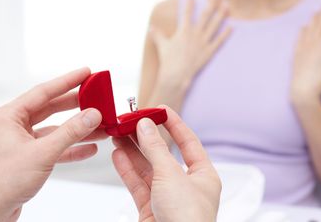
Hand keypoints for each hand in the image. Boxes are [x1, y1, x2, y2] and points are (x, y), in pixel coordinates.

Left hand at [0, 67, 107, 221]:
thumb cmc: (3, 182)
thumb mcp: (43, 153)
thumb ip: (70, 132)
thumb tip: (91, 115)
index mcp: (10, 116)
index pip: (44, 91)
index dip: (67, 81)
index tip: (86, 73)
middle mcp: (15, 125)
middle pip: (51, 107)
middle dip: (76, 104)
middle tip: (96, 95)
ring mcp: (23, 141)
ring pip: (56, 128)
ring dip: (78, 128)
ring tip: (100, 125)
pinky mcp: (30, 157)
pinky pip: (55, 146)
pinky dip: (72, 147)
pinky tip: (89, 147)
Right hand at [112, 106, 220, 221]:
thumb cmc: (187, 221)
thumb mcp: (170, 176)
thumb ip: (155, 149)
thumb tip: (145, 125)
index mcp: (203, 176)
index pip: (188, 142)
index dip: (174, 124)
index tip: (159, 109)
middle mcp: (186, 186)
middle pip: (163, 154)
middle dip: (146, 138)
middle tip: (129, 121)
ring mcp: (167, 198)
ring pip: (147, 169)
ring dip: (132, 151)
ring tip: (117, 134)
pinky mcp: (151, 210)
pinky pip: (137, 184)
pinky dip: (127, 169)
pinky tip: (117, 155)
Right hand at [150, 0, 231, 91]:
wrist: (176, 75)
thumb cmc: (168, 60)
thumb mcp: (162, 46)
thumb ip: (157, 35)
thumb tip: (151, 28)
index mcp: (184, 31)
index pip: (187, 13)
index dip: (190, 3)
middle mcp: (195, 34)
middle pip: (206, 15)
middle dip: (212, 3)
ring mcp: (203, 42)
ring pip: (215, 25)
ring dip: (221, 14)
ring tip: (227, 5)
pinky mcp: (209, 52)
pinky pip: (219, 41)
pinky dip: (225, 34)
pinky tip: (231, 26)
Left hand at [291, 5, 320, 105]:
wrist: (303, 88)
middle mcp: (313, 43)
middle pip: (319, 25)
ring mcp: (303, 47)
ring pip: (308, 29)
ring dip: (313, 20)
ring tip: (316, 12)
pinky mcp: (296, 52)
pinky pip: (299, 38)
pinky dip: (302, 31)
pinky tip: (304, 27)